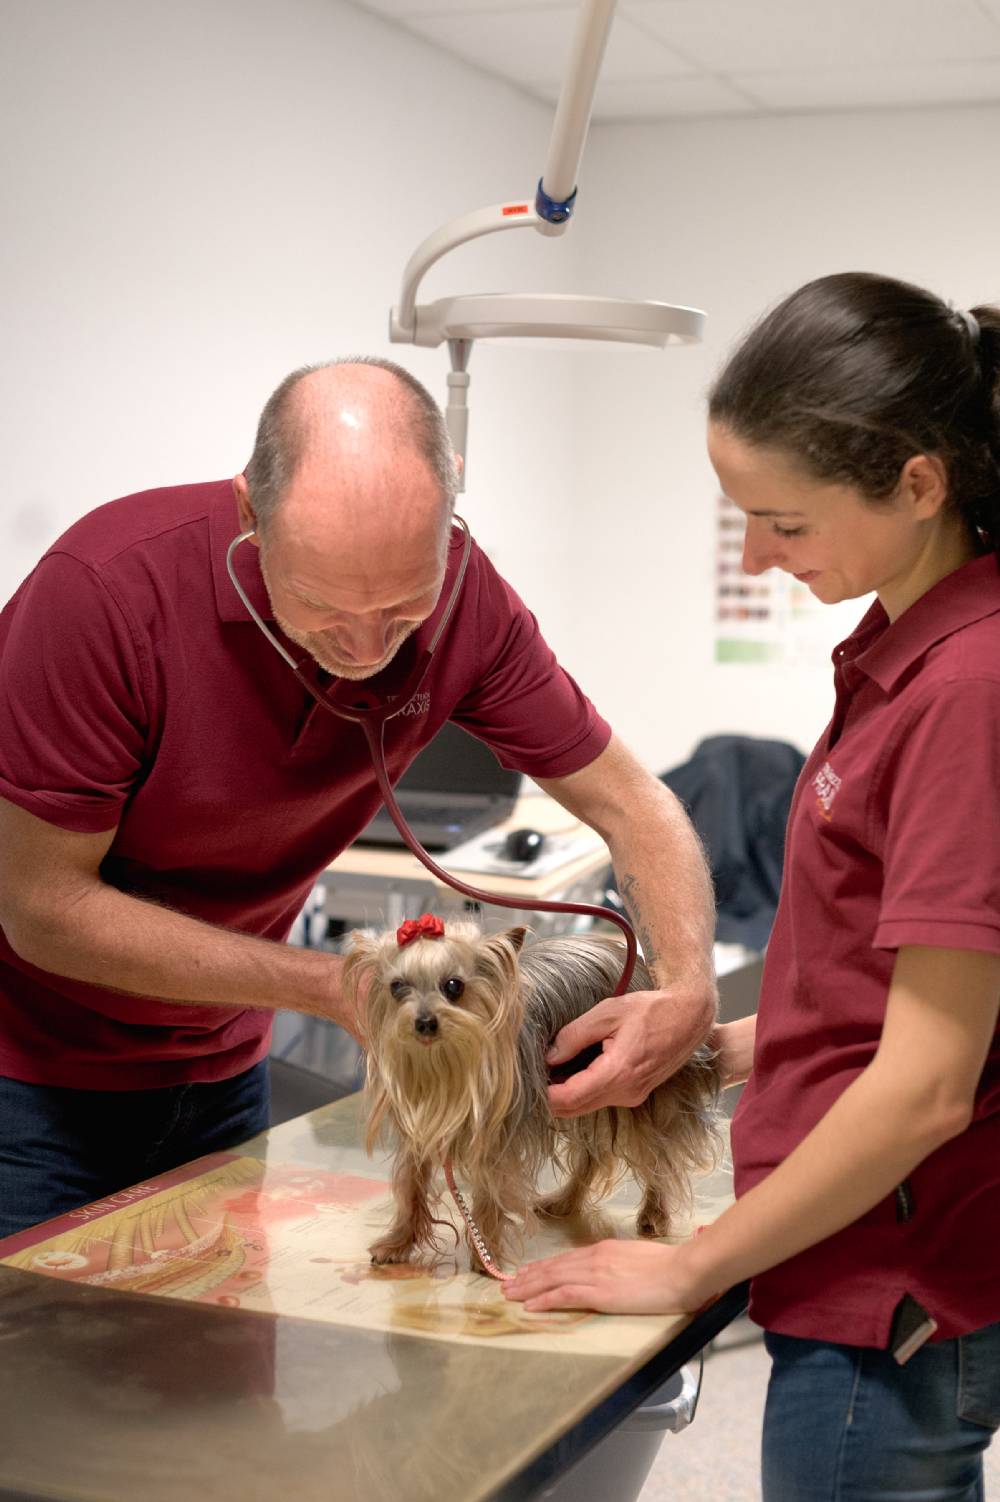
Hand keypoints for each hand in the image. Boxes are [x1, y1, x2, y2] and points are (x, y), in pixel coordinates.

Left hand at [503, 1238, 712, 1314]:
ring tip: (510, 1295)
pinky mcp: (601, 1292)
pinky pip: (565, 1295)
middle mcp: (595, 1258)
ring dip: (529, 1288)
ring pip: (553, 1280)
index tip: (528, 1272)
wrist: (684, 1271)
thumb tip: (612, 1272)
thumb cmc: (670, 1267)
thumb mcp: (638, 1258)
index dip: (544, 1267)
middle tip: (508, 1284)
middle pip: (553, 1268)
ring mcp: (597, 1274)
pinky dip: (545, 1300)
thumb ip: (619, 1264)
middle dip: (528, 1277)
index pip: (566, 1259)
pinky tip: (530, 1307)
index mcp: (605, 1250)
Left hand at [546, 980, 714, 1117]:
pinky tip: (576, 1067)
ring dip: (566, 1093)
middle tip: (533, 1074)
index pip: (569, 1099)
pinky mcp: (636, 1093)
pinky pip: (602, 1098)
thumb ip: (573, 1036)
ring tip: (552, 1066)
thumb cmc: (650, 1010)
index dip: (544, 1094)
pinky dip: (584, 1089)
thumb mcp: (607, 1013)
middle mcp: (626, 1093)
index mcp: (617, 1074)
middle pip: (575, 1109)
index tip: (526, 1080)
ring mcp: (633, 1096)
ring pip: (587, 1105)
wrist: (690, 1016)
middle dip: (550, 1097)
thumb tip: (549, 1056)